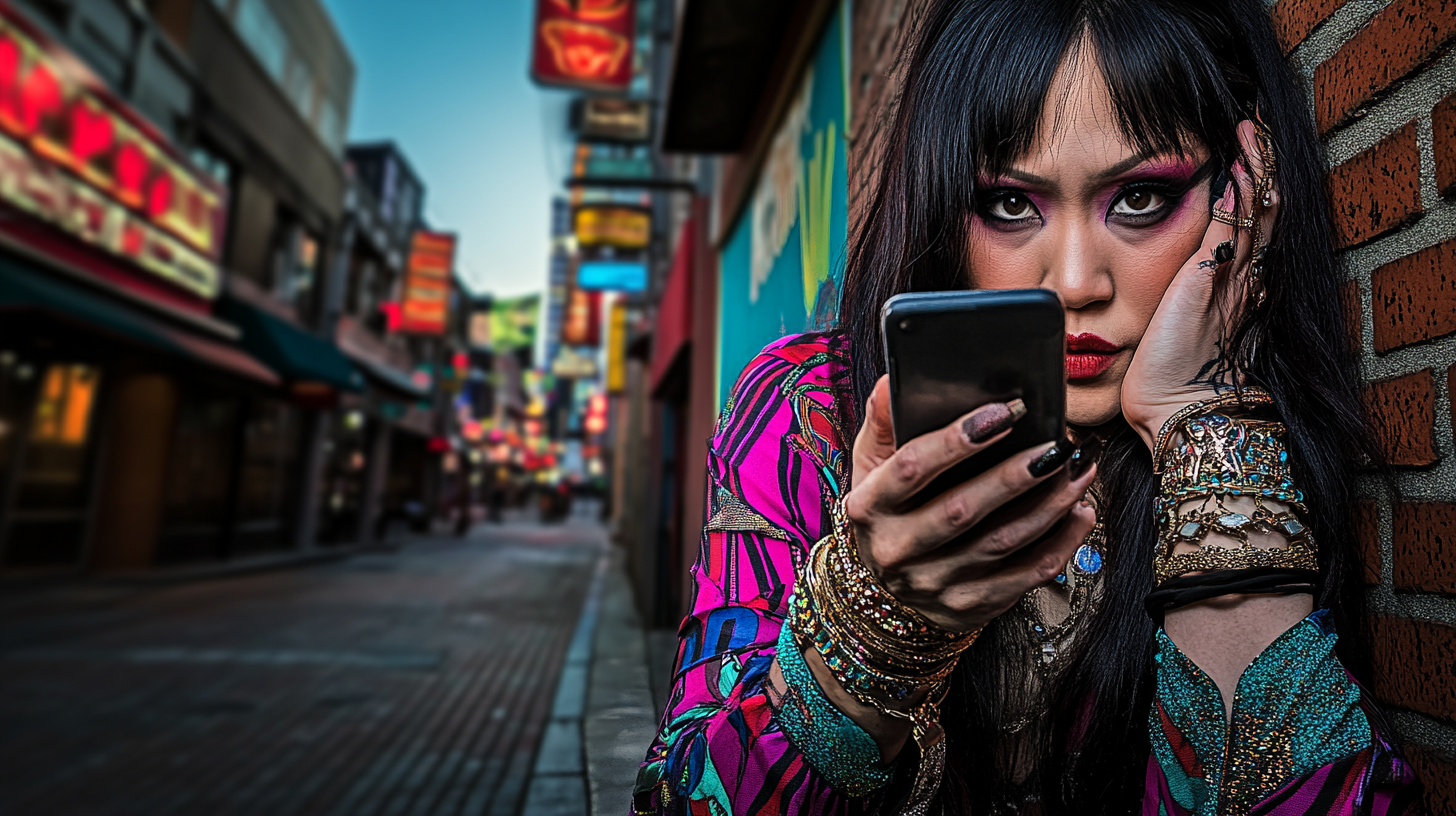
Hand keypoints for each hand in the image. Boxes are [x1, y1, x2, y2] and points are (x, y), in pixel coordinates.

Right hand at [845, 376, 1097, 632]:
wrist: (885, 592)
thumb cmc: (888, 511)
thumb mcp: (871, 466)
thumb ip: (884, 422)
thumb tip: (892, 381)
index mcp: (870, 506)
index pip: (912, 467)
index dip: (957, 439)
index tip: (1005, 412)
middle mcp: (897, 549)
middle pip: (960, 510)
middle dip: (1014, 475)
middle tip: (1058, 446)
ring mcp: (933, 583)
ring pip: (1001, 544)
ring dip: (1049, 505)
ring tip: (1079, 470)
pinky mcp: (968, 606)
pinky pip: (1024, 576)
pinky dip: (1059, 544)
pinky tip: (1079, 513)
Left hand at [1121, 120, 1279, 448]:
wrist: (1176, 412)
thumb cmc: (1162, 386)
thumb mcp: (1159, 337)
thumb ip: (1157, 312)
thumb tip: (1124, 302)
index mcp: (1226, 294)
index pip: (1245, 232)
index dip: (1248, 195)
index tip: (1242, 160)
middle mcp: (1236, 283)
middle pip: (1259, 213)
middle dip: (1258, 169)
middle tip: (1255, 129)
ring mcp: (1225, 281)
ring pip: (1253, 213)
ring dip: (1252, 169)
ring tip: (1252, 131)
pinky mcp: (1205, 282)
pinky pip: (1230, 230)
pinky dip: (1235, 198)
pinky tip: (1235, 168)